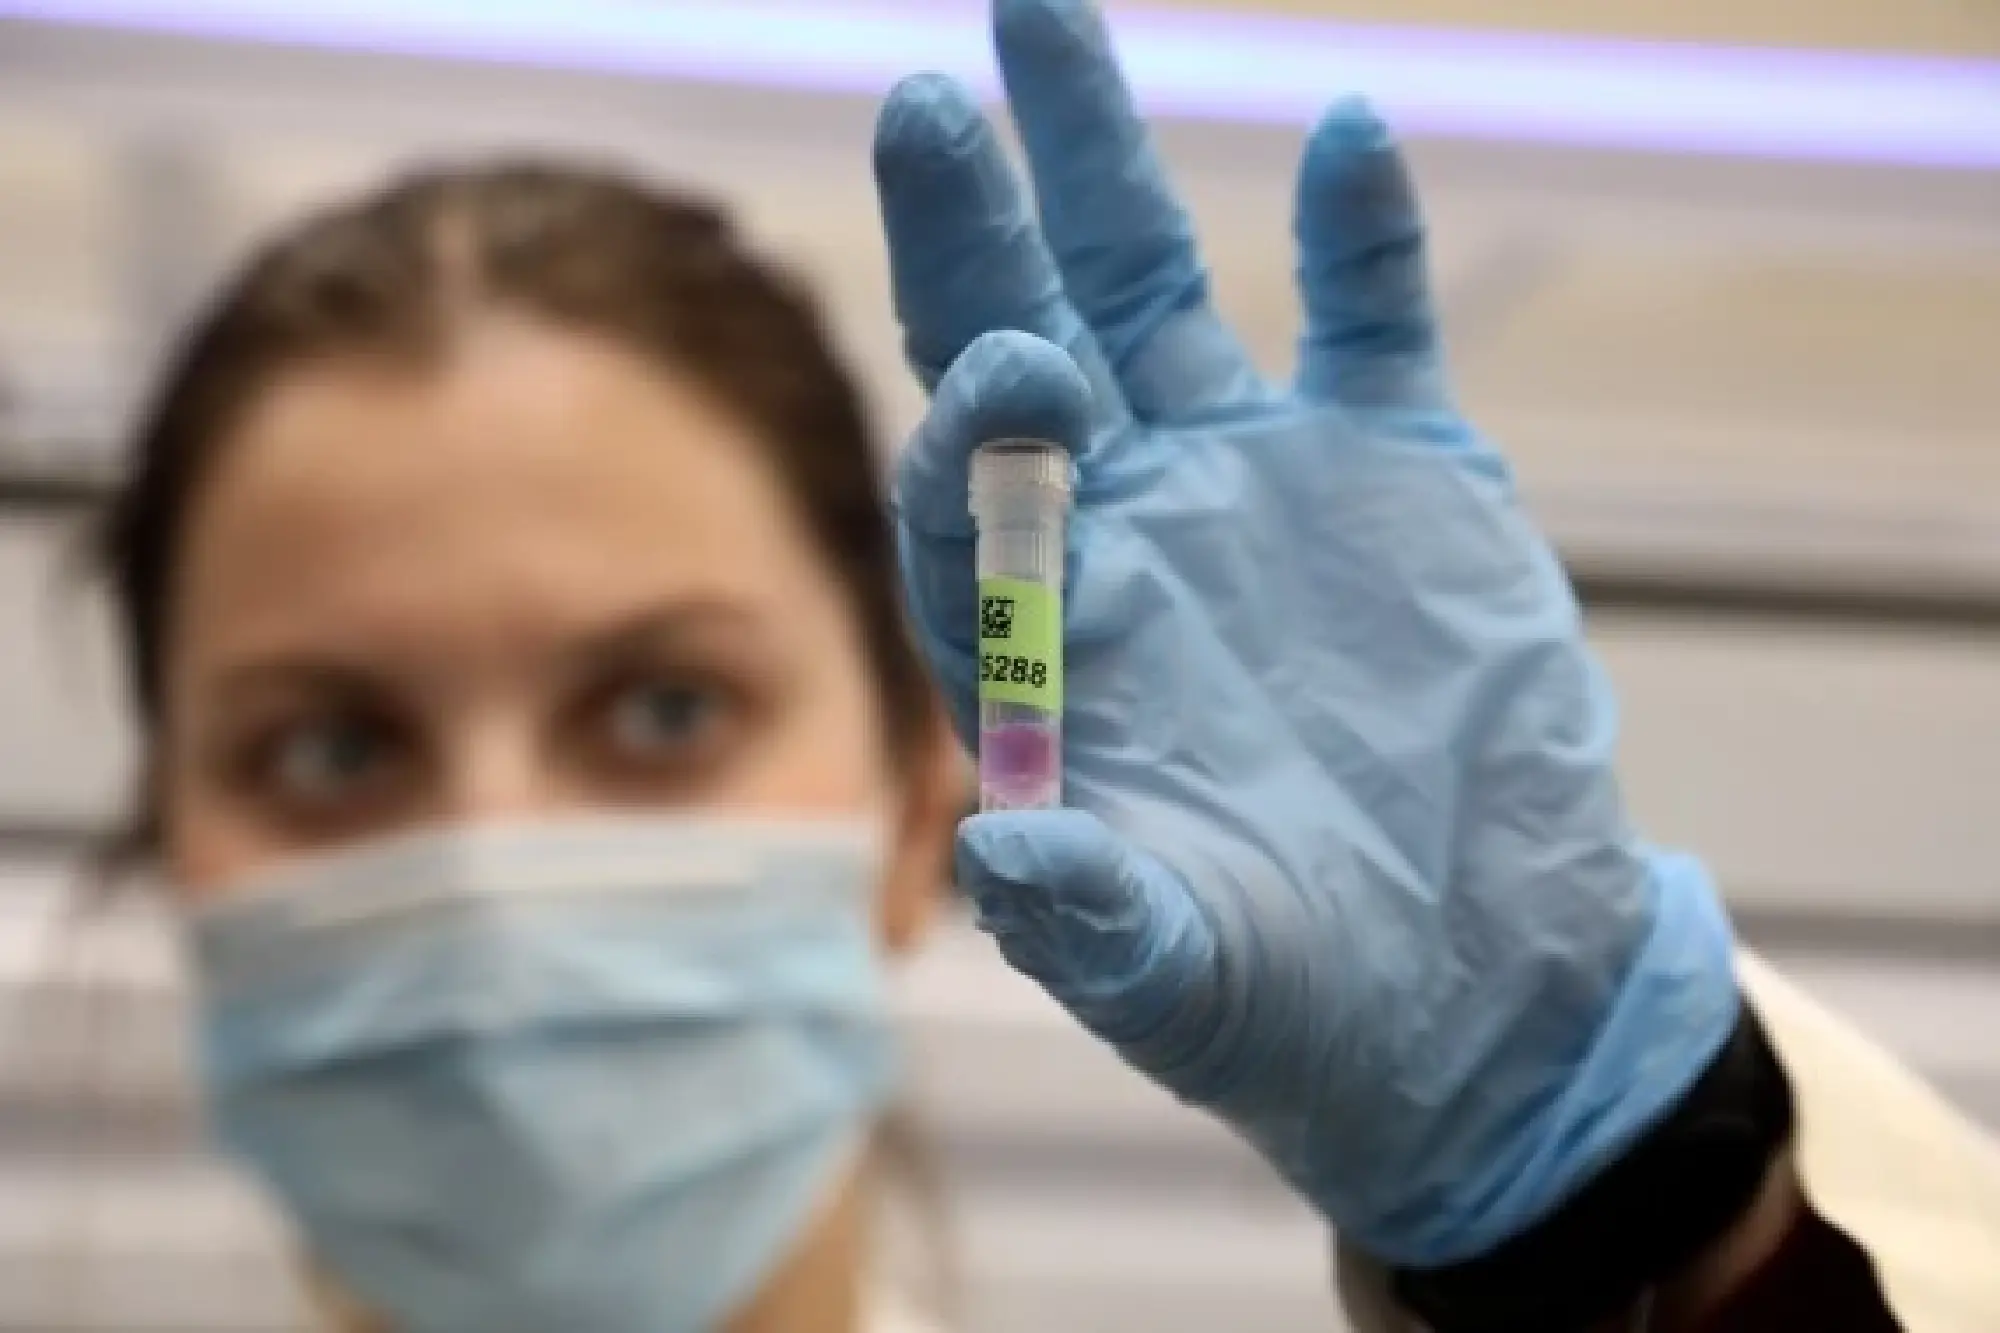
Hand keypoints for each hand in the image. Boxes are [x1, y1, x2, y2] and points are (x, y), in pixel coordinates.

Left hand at [874, 0, 1737, 1265]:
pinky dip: (1363, 243)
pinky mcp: (1387, 472)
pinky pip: (1365, 328)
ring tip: (1042, 22)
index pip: (961, 508)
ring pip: (1150, 292)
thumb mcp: (1186, 975)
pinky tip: (1349, 142)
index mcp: (1043, 646)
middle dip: (971, 234)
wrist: (1470, 983)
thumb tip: (1004, 859)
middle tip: (929, 101)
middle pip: (1017, 350)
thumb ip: (1096, 919)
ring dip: (1101, 165)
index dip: (966, 438)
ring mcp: (1247, 487)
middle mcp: (1117, 536)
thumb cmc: (1294, 997)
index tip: (998, 372)